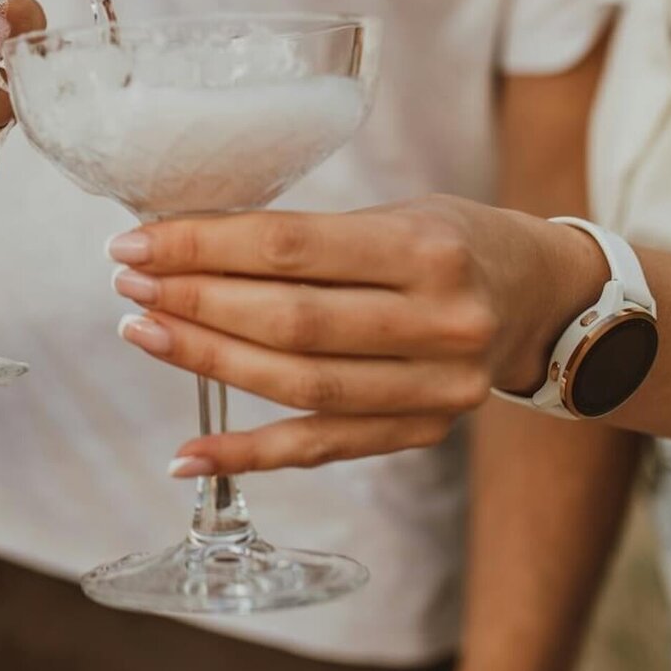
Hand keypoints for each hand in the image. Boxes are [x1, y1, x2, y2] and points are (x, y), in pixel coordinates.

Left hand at [105, 196, 609, 474]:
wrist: (541, 298)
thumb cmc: (446, 240)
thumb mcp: (393, 214)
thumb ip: (306, 238)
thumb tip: (180, 245)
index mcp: (425, 247)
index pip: (289, 248)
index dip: (202, 247)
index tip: (136, 245)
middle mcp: (439, 320)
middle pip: (289, 321)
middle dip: (194, 304)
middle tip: (129, 287)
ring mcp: (435, 388)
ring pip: (298, 385)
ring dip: (207, 364)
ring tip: (144, 334)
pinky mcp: (421, 433)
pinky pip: (320, 449)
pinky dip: (248, 456)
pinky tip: (186, 454)